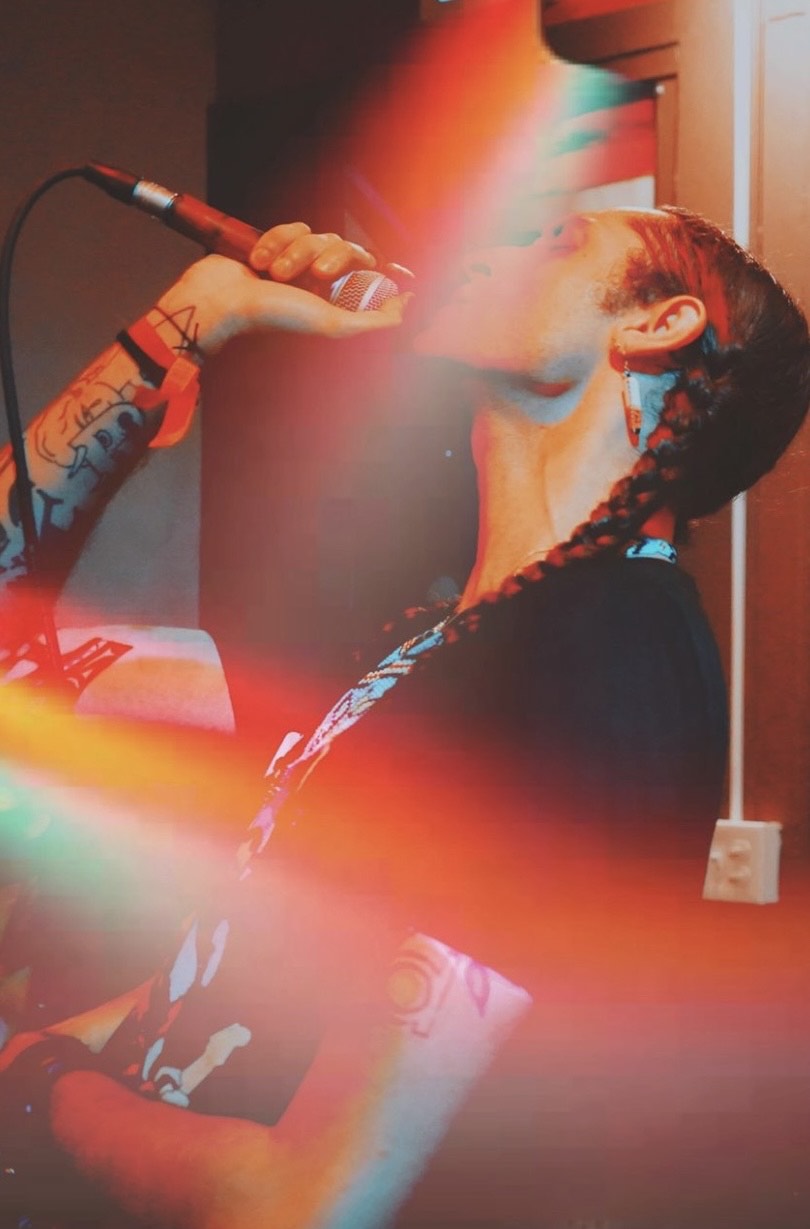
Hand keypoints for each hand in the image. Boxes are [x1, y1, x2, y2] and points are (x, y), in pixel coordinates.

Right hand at [160, 222, 412, 354]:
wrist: (221, 299)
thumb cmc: (271, 317)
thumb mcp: (332, 325)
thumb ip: (376, 321)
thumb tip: (408, 303)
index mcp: (337, 303)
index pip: (369, 274)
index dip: (372, 265)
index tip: (379, 265)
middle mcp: (321, 284)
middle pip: (346, 248)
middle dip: (329, 257)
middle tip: (313, 276)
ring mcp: (300, 264)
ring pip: (318, 235)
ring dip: (296, 252)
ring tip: (274, 273)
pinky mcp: (278, 245)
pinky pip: (294, 227)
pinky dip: (275, 241)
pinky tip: (258, 261)